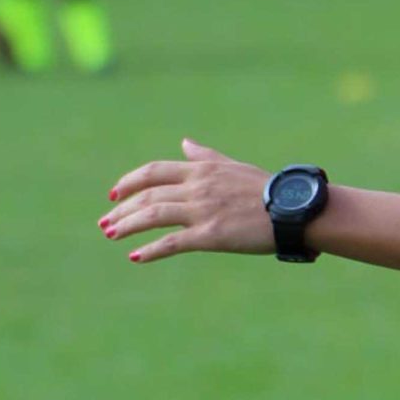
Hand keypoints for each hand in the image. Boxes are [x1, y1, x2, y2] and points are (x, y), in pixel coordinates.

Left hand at [99, 140, 274, 262]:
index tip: (114, 194)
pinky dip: (150, 250)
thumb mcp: (232, 166)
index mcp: (201, 170)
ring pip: (153, 215)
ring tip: (111, 235)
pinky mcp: (210, 235)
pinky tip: (135, 256)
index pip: (154, 171)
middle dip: (122, 208)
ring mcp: (202, 210)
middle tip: (105, 223)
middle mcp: (197, 187)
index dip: (129, 182)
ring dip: (128, 225)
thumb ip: (205, 156)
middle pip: (148, 194)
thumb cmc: (267, 190)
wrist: (293, 210)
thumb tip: (185, 143)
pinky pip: (172, 242)